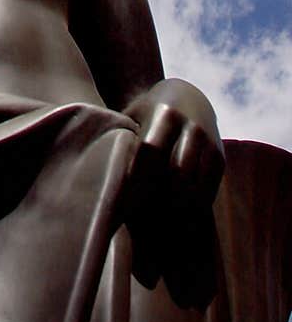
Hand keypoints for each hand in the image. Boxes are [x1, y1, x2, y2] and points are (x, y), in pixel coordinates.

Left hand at [124, 78, 224, 217]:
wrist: (187, 96)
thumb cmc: (148, 111)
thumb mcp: (135, 114)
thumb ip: (125, 137)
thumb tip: (102, 172)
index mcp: (166, 114)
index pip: (151, 150)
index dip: (138, 176)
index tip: (125, 196)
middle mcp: (191, 127)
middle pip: (176, 171)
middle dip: (159, 198)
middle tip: (141, 219)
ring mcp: (209, 143)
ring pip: (195, 184)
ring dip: (177, 207)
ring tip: (158, 224)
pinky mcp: (220, 157)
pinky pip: (208, 188)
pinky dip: (193, 205)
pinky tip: (177, 215)